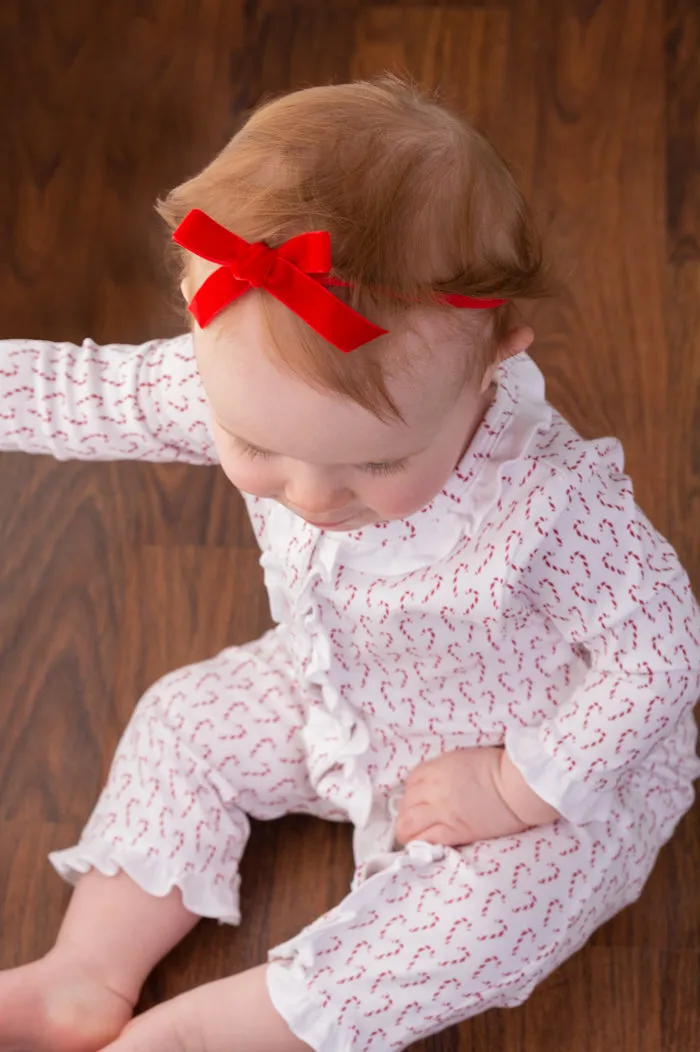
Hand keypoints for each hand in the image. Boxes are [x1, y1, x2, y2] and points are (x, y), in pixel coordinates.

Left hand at [395, 747, 557, 847]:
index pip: (409, 785)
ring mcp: (440, 811)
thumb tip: (432, 787)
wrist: (517, 785)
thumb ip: (442, 773)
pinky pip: (425, 840)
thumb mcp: (461, 760)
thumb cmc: (497, 768)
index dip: (411, 798)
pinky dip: (419, 844)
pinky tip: (422, 848)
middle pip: (404, 806)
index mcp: (434, 769)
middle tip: (416, 823)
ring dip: (407, 833)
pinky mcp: (453, 830)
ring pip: (407, 825)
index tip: (417, 805)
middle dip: (406, 816)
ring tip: (415, 839)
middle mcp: (431, 789)